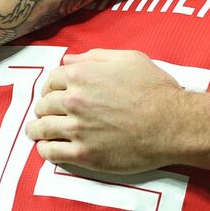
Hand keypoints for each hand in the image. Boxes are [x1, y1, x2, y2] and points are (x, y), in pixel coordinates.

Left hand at [27, 49, 186, 174]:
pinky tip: (47, 148)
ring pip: (42, 129)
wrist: (173, 124)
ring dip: (36, 129)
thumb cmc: (155, 89)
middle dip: (44, 108)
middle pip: (43, 104)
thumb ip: (95, 56)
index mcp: (82, 75)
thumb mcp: (129, 59)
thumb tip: (68, 59)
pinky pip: (51, 153)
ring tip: (37, 132)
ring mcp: (77, 129)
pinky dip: (45, 150)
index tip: (54, 94)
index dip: (51, 87)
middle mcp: (74, 100)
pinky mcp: (83, 154)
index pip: (51, 80)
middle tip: (46, 114)